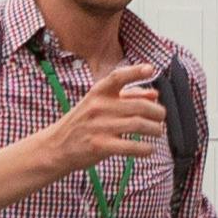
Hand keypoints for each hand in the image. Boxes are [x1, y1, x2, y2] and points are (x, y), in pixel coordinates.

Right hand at [36, 63, 166, 182]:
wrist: (56, 146)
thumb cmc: (82, 123)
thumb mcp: (99, 104)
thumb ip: (127, 97)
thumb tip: (154, 95)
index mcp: (98, 93)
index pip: (118, 77)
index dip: (135, 71)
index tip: (150, 69)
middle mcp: (99, 107)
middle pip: (139, 106)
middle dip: (157, 112)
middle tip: (161, 117)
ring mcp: (99, 126)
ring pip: (138, 124)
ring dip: (155, 129)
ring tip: (157, 131)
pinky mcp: (100, 146)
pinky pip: (130, 146)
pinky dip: (145, 148)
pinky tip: (148, 149)